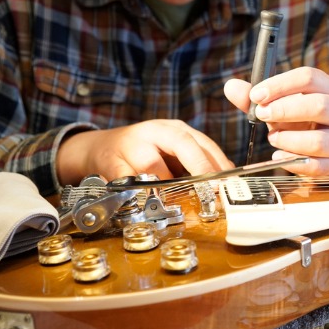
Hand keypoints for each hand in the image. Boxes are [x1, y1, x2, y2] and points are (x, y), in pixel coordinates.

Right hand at [55, 119, 232, 185]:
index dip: (217, 161)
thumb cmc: (142, 152)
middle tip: (211, 188)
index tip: (228, 181)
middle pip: (181, 143)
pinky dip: (137, 192)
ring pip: (153, 164)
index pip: (201, 142)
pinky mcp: (111, 161)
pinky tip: (145, 199)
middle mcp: (154, 132)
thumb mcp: (170, 151)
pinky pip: (127, 180)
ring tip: (176, 199)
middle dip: (199, 166)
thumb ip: (193, 163)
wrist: (99, 148)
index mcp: (173, 129)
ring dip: (166, 184)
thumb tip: (223, 185)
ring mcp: (131, 144)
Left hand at [224, 66, 328, 175]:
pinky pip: (317, 166)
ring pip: (319, 141)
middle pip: (319, 105)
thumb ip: (259, 98)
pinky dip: (294, 163)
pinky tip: (278, 157)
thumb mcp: (284, 105)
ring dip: (289, 140)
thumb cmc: (304, 122)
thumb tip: (230, 86)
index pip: (309, 77)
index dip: (280, 84)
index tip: (256, 95)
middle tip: (262, 115)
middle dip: (285, 110)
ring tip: (273, 139)